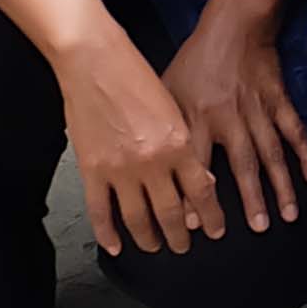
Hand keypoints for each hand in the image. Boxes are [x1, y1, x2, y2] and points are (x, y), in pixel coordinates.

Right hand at [53, 33, 213, 258]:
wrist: (94, 60)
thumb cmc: (136, 75)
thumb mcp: (174, 108)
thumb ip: (187, 145)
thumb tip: (201, 179)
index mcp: (179, 143)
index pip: (201, 192)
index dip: (210, 216)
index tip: (215, 230)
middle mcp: (152, 161)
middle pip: (170, 213)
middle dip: (179, 236)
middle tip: (183, 246)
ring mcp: (119, 169)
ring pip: (137, 219)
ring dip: (148, 238)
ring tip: (154, 246)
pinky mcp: (91, 170)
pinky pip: (100, 212)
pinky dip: (107, 233)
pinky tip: (114, 245)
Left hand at [161, 2, 306, 233]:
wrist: (233, 26)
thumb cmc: (194, 62)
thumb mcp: (167, 91)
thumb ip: (166, 129)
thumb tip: (158, 169)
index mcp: (196, 117)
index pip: (197, 164)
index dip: (199, 196)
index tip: (202, 227)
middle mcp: (228, 117)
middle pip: (242, 164)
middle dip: (251, 199)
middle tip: (259, 229)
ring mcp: (257, 109)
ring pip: (272, 152)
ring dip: (281, 185)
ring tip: (288, 215)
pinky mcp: (278, 99)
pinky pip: (293, 130)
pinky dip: (305, 154)